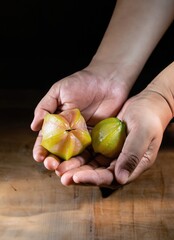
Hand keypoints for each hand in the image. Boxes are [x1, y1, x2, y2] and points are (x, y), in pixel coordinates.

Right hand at [30, 62, 132, 167]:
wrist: (109, 80)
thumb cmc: (82, 82)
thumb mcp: (59, 91)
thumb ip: (45, 107)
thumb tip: (33, 126)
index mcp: (58, 121)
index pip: (47, 138)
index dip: (41, 148)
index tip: (38, 157)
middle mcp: (69, 131)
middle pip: (59, 150)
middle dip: (53, 160)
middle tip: (51, 166)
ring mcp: (84, 136)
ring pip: (74, 154)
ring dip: (68, 164)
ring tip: (63, 172)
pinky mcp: (98, 138)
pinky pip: (91, 151)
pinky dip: (86, 161)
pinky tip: (82, 168)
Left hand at [55, 86, 171, 187]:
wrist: (146, 104)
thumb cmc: (148, 118)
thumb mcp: (143, 134)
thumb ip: (132, 155)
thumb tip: (120, 179)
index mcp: (133, 166)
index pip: (111, 178)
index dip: (94, 179)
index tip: (77, 176)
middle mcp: (120, 164)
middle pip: (98, 174)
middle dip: (79, 176)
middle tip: (62, 176)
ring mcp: (111, 155)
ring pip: (91, 165)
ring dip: (75, 167)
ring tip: (59, 168)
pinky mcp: (104, 145)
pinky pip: (89, 152)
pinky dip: (78, 154)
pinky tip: (65, 154)